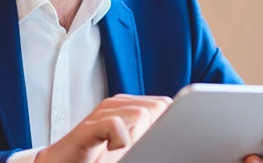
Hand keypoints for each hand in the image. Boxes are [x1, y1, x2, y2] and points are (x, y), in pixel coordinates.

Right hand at [34, 94, 171, 162]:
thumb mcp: (128, 146)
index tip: (158, 141)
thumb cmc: (94, 159)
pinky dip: (120, 140)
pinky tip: (113, 149)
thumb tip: (174, 132)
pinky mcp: (88, 128)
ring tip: (122, 150)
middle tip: (135, 147)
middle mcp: (116, 106)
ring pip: (141, 113)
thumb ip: (147, 135)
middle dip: (154, 129)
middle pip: (156, 107)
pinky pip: (115, 125)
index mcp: (128, 108)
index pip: (163, 105)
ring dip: (138, 137)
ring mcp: (101, 114)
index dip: (166, 124)